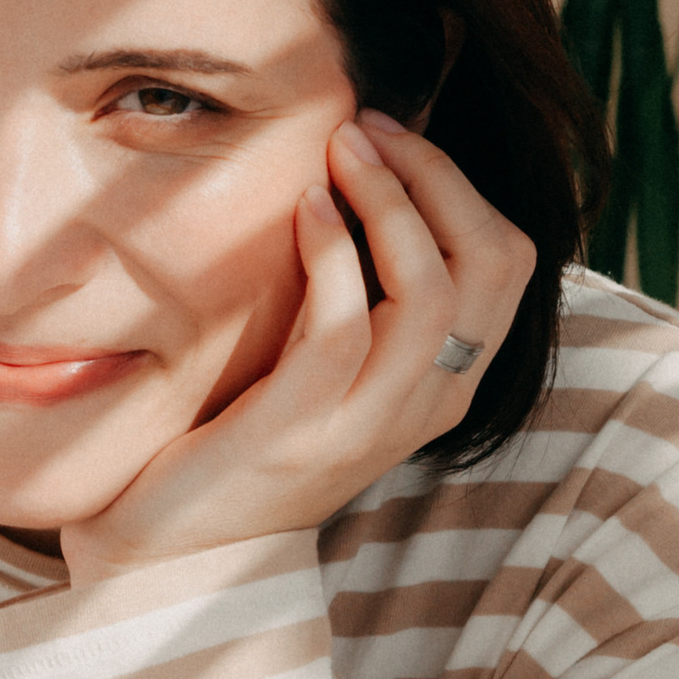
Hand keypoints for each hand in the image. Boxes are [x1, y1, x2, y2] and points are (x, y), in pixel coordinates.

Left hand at [59, 114, 537, 577]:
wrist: (172, 549)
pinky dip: (333, 250)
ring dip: (391, 200)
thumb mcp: (323, 362)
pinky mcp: (299, 429)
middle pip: (491, 266)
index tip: (394, 136)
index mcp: (441, 385)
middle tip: (369, 129)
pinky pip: (346, 323)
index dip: (459, 185)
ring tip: (342, 151)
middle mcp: (423, 405)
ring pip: (433, 290)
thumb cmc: (242, 436)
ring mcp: (366, 423)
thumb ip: (361, 293)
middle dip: (437, 178)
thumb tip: (368, 173)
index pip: (507, 264)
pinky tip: (305, 208)